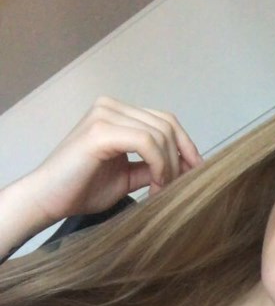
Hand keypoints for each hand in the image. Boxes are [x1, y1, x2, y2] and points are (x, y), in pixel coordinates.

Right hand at [27, 95, 203, 223]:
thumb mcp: (126, 178)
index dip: (186, 147)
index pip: (165, 121)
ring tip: (160, 191)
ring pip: (160, 133)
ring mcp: (105, 115)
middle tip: (177, 188)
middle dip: (181, 158)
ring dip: (169, 166)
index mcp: (118, 114)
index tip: (196, 174)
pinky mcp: (101, 131)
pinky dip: (158, 165)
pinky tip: (154, 186)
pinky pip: (146, 142)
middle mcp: (112, 107)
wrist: (48, 199)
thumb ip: (150, 167)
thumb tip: (182, 170)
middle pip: (167, 124)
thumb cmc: (81, 189)